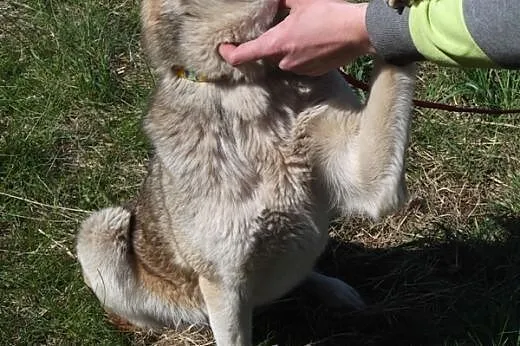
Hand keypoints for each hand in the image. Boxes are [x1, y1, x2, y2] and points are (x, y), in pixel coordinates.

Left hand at [219, 0, 373, 75]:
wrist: (358, 32)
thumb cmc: (329, 14)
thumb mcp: (300, 1)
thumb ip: (279, 2)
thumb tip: (269, 1)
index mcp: (276, 44)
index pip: (242, 55)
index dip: (229, 53)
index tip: (224, 49)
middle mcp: (283, 61)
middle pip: (264, 56)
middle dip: (266, 43)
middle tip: (275, 28)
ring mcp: (298, 69)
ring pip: (281, 60)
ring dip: (285, 49)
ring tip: (300, 32)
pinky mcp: (311, 73)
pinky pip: (297, 64)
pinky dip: (299, 55)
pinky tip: (311, 41)